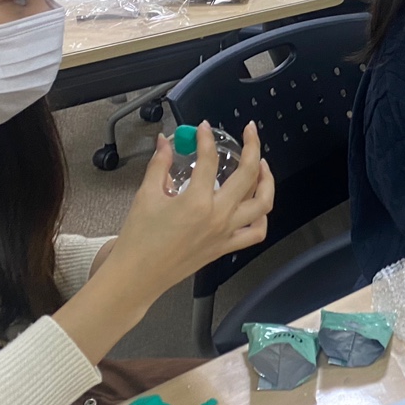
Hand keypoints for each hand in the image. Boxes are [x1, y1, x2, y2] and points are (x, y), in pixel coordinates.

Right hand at [101, 122, 274, 309]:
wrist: (137, 275)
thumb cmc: (139, 239)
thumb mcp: (146, 196)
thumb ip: (160, 165)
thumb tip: (165, 142)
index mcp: (197, 202)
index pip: (210, 160)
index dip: (206, 138)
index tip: (204, 128)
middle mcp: (218, 217)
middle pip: (248, 175)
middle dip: (253, 147)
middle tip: (250, 132)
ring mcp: (225, 233)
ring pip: (262, 204)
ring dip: (267, 181)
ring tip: (262, 164)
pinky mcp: (225, 247)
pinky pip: (256, 232)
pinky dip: (262, 216)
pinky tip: (257, 203)